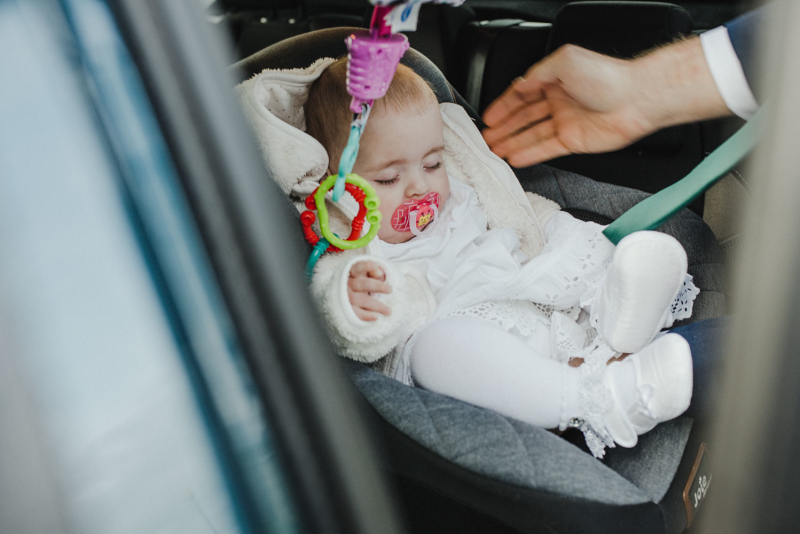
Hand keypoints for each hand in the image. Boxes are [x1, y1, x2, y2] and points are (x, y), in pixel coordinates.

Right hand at [348, 261, 391, 320]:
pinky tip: (376, 317)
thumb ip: (374, 272)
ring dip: (375, 305)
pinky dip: (365, 316)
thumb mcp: (366, 275)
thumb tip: (380, 272)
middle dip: (376, 286)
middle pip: (361, 284)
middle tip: (390, 290)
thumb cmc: (361, 284)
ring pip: (358, 300)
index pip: (358, 268)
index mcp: (352, 272)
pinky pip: (354, 313)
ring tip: (389, 311)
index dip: (366, 267)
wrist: (343, 298)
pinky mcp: (344, 309)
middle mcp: (347, 283)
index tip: (376, 267)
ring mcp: (344, 297)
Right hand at [482, 38, 729, 166]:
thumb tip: (519, 85)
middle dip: (504, 127)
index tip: (488, 116)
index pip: (522, 94)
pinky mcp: (574, 141)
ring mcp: (566, 121)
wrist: (636, 99)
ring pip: (532, 134)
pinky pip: (546, 148)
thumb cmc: (606, 77)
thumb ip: (537, 74)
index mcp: (555, 80)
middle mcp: (559, 100)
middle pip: (524, 116)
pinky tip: (515, 158)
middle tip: (486, 137)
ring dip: (512, 142)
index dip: (504, 105)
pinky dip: (529, 154)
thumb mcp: (564, 62)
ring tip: (494, 150)